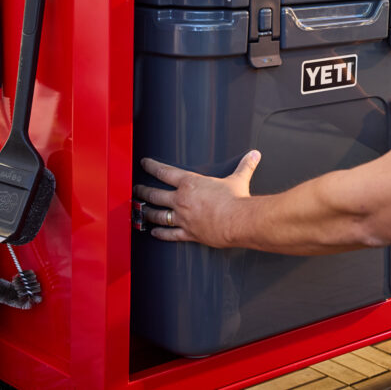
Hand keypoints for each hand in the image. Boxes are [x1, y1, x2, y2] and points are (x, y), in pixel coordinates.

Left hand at [134, 150, 261, 245]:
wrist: (238, 221)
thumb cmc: (236, 200)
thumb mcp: (238, 179)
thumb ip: (244, 166)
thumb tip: (254, 155)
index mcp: (190, 183)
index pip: (165, 172)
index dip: (152, 166)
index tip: (144, 163)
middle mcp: (181, 200)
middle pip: (155, 194)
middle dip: (143, 191)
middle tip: (136, 189)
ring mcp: (182, 218)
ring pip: (158, 215)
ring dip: (147, 212)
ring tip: (140, 210)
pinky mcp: (188, 233)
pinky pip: (169, 234)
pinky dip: (160, 234)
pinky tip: (154, 233)